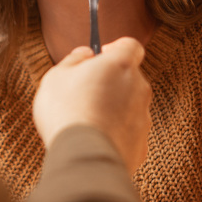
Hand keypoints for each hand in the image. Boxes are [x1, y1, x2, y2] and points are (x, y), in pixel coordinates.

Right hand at [32, 37, 151, 171]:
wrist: (83, 156)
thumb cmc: (67, 111)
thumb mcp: (57, 76)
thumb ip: (74, 59)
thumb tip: (86, 54)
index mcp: (120, 65)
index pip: (131, 45)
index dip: (116, 47)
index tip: (100, 55)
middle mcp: (139, 88)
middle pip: (130, 77)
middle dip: (112, 81)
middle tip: (85, 92)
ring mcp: (143, 117)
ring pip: (130, 106)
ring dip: (114, 108)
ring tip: (86, 121)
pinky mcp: (141, 144)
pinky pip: (129, 132)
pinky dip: (116, 133)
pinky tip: (94, 140)